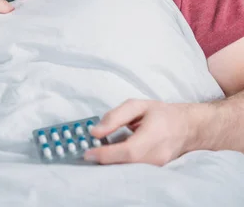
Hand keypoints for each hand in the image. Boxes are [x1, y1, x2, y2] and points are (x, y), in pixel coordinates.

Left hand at [84, 99, 206, 165]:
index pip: (126, 151)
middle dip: (103, 159)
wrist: (188, 128)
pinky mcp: (154, 171)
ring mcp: (156, 167)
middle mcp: (155, 156)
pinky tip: (113, 154)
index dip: (105, 154)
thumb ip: (115, 117)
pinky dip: (120, 163)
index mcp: (152, 136)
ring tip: (99, 149)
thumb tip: (95, 131)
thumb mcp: (138, 105)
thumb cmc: (162, 114)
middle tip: (89, 150)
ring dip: (111, 161)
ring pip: (127, 169)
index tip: (87, 152)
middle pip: (124, 164)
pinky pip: (133, 169)